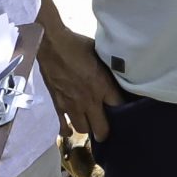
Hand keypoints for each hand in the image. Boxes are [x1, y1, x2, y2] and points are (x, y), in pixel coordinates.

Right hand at [39, 20, 124, 139]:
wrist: (52, 45)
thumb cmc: (77, 45)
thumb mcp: (100, 55)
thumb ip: (108, 70)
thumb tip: (117, 73)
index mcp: (103, 86)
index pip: (119, 108)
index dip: (123, 111)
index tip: (124, 111)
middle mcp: (89, 101)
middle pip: (102, 129)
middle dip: (106, 131)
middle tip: (107, 127)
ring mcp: (72, 105)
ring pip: (83, 130)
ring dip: (88, 128)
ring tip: (90, 124)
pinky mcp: (57, 105)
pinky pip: (63, 126)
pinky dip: (67, 130)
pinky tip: (70, 130)